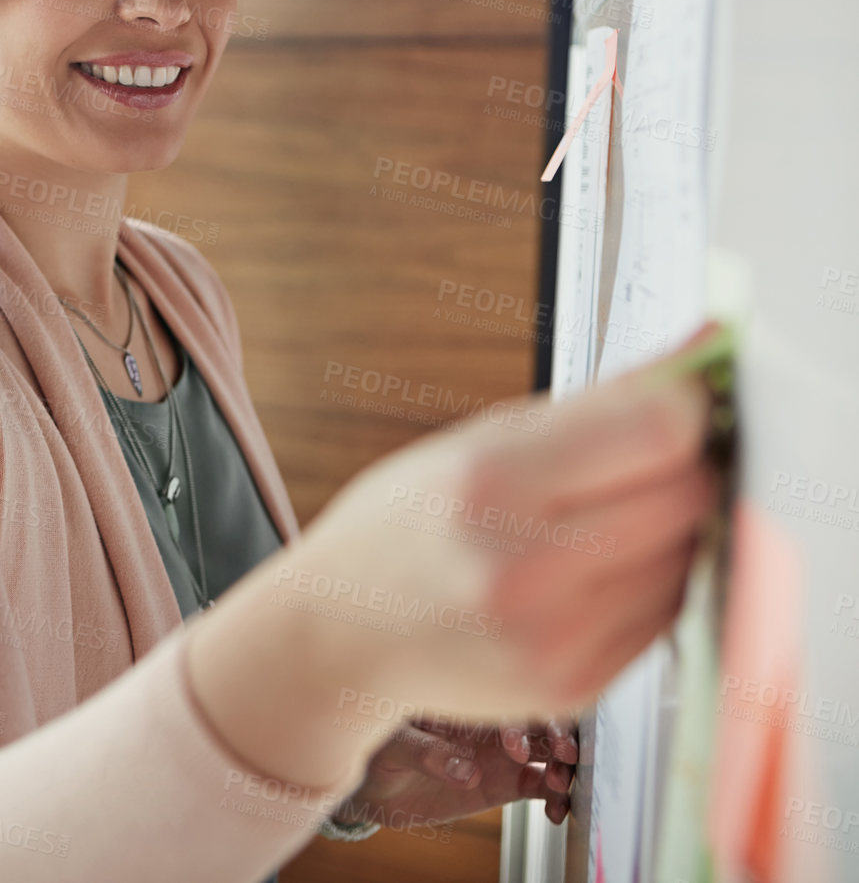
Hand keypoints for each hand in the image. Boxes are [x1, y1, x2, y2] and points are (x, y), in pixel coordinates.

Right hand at [295, 322, 719, 722]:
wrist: (338, 636)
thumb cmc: (399, 530)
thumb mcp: (471, 444)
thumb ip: (592, 404)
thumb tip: (699, 354)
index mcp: (487, 482)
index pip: (656, 429)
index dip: (689, 405)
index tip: (685, 398)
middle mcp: (522, 563)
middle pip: (687, 495)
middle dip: (684, 467)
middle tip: (650, 460)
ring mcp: (553, 635)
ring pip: (689, 557)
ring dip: (669, 530)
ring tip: (607, 522)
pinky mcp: (576, 683)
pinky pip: (666, 614)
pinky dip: (649, 584)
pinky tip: (595, 573)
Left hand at [335, 717, 577, 829]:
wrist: (378, 785)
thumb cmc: (380, 749)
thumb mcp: (392, 745)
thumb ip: (426, 752)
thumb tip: (467, 770)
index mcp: (464, 698)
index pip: (503, 694)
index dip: (517, 717)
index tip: (515, 749)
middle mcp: (490, 722)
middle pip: (538, 716)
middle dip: (558, 733)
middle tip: (563, 758)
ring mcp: (503, 752)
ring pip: (548, 749)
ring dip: (563, 763)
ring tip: (559, 786)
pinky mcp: (507, 782)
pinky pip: (541, 785)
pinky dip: (556, 796)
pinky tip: (555, 812)